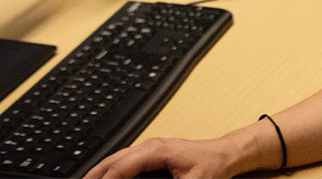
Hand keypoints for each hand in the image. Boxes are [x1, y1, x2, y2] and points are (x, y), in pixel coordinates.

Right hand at [83, 136, 240, 178]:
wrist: (225, 154)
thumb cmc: (213, 165)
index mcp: (157, 150)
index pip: (122, 166)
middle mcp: (151, 146)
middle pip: (113, 160)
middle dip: (95, 174)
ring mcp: (151, 148)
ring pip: (117, 158)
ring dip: (101, 171)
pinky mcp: (153, 153)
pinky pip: (125, 160)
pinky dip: (112, 169)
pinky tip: (106, 177)